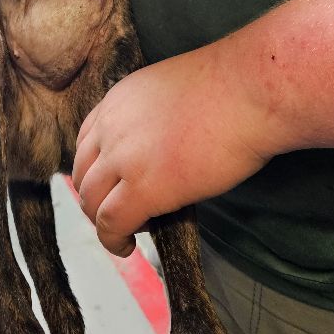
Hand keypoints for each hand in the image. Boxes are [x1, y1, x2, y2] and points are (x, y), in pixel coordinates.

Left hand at [71, 39, 272, 256]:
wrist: (249, 91)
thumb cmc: (230, 87)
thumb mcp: (173, 91)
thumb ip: (153, 117)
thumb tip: (158, 147)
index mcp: (119, 99)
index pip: (86, 141)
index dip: (94, 168)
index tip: (110, 184)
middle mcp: (112, 126)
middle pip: (83, 174)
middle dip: (96, 198)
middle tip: (118, 212)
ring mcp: (123, 157)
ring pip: (91, 202)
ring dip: (104, 221)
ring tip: (126, 232)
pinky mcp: (143, 188)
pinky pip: (111, 224)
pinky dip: (113, 241)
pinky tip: (127, 246)